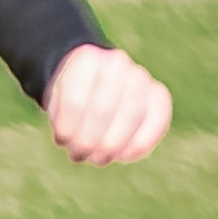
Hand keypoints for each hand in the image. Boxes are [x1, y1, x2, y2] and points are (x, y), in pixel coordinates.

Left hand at [44, 44, 171, 166]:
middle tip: (79, 155)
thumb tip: (84, 147)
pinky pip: (158, 119)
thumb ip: (66, 123)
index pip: (75, 101)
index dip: (68, 129)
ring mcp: (140, 77)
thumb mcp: (59, 105)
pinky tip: (125, 156)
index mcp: (86, 60)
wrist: (97, 81)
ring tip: (98, 158)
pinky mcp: (158, 95)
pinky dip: (142, 142)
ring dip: (113, 144)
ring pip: (130, 115)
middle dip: (89, 140)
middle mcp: (116, 63)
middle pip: (102, 109)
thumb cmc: (74, 97)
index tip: (61, 141)